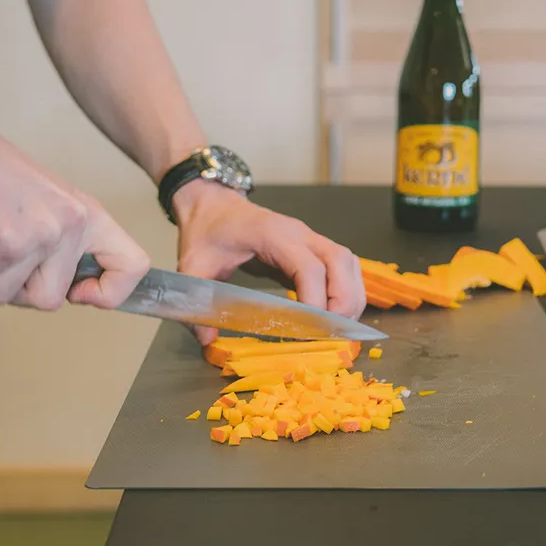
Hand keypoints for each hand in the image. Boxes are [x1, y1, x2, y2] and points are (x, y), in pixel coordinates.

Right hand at [0, 127, 149, 309]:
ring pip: (7, 297)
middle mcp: (71, 224)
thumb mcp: (50, 203)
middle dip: (17, 289)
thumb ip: (67, 244)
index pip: (133, 266)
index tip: (79, 294)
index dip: (110, 294)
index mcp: (90, 215)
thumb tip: (71, 292)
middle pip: (50, 300)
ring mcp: (38, 235)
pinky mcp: (1, 243)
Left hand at [173, 181, 365, 344]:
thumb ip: (199, 300)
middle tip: (331, 335)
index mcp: (273, 234)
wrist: (213, 206)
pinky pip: (344, 266)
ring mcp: (311, 239)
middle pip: (341, 261)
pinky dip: (348, 291)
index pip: (309, 267)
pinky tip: (336, 314)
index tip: (307, 330)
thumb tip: (207, 340)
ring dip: (351, 296)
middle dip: (343, 301)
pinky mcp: (314, 248)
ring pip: (349, 263)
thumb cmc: (207, 232)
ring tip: (337, 329)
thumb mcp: (194, 265)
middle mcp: (300, 233)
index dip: (315, 300)